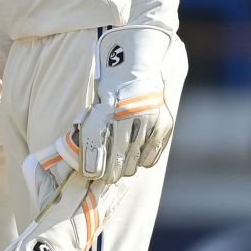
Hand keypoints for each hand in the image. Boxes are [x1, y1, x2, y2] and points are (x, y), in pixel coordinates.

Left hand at [76, 25, 177, 183]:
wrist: (135, 72)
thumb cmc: (110, 95)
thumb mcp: (96, 108)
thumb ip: (92, 130)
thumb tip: (87, 159)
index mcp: (106, 110)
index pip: (98, 142)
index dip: (94, 161)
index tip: (93, 174)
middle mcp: (127, 115)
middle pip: (119, 153)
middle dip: (112, 170)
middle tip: (108, 179)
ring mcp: (148, 119)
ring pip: (137, 154)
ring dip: (129, 167)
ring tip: (122, 172)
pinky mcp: (163, 123)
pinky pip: (154, 149)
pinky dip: (146, 160)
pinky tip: (140, 163)